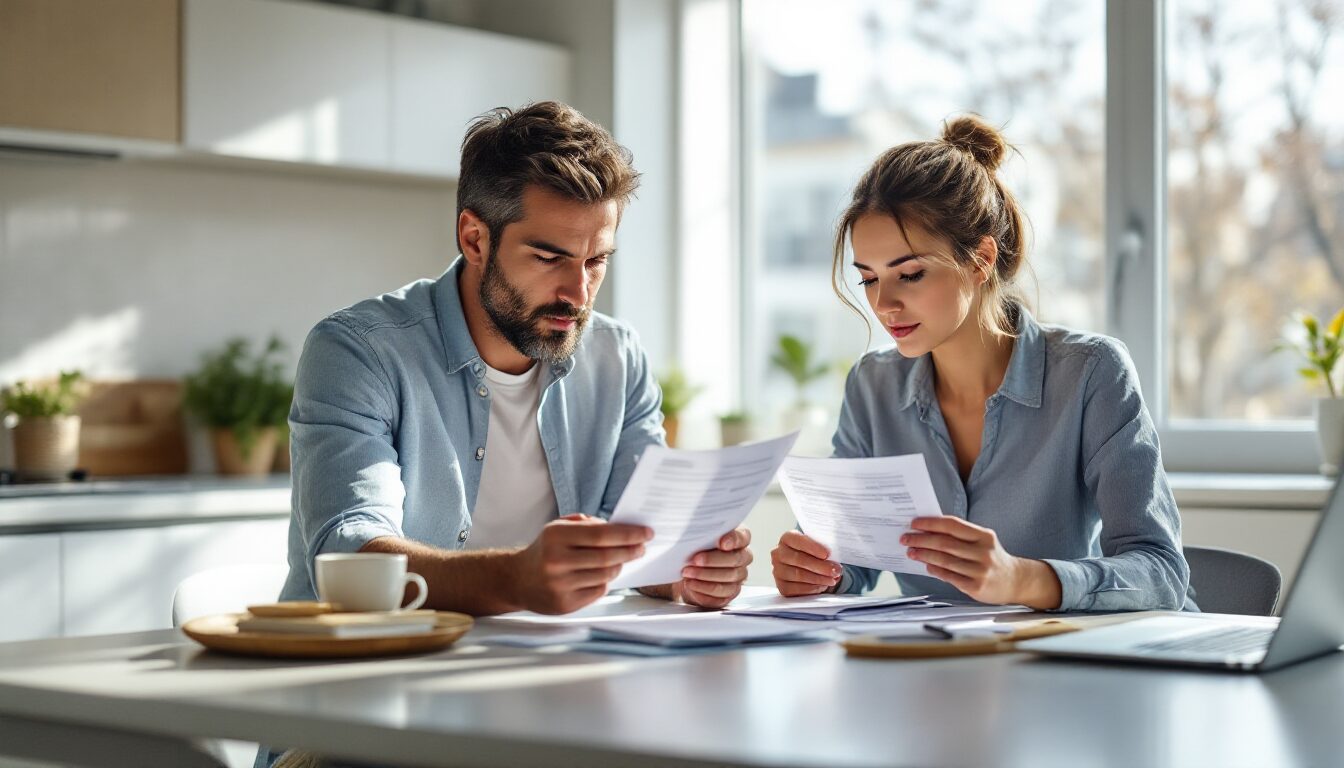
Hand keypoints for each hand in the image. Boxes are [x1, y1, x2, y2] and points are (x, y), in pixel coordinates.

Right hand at [512, 515, 652, 613]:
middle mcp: (556, 561)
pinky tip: (601, 575)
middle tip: (642, 547)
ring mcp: (560, 585)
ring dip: (618, 566)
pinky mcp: (565, 604)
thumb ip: (587, 524)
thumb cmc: (545, 550)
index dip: (628, 534)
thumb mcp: (558, 528)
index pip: (602, 535)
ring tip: (621, 559)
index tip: (647, 533)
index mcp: (555, 536)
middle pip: (607, 557)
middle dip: (630, 550)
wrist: (517, 580)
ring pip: (605, 575)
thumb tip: (620, 528)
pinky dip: (605, 581)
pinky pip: (598, 591)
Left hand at [675, 527, 753, 608]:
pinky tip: (691, 584)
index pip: (742, 537)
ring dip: (705, 575)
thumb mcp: (701, 535)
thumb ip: (705, 531)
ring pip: (728, 577)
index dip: (733, 540)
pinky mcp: (730, 592)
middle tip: (696, 560)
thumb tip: (696, 532)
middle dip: (713, 560)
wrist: (690, 568)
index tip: (721, 543)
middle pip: (735, 559)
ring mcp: (739, 576)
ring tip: (688, 573)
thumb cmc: (699, 547)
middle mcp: (743, 557)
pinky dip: (704, 589)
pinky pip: (721, 593)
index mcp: (739, 538)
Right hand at [771, 530, 841, 595]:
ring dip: (819, 578)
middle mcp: (779, 554)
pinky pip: (797, 589)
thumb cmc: (814, 554)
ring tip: (832, 579)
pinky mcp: (782, 587)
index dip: (812, 547)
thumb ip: (824, 547)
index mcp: (787, 539)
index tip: (827, 554)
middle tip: (835, 570)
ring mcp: (778, 571)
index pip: (797, 540)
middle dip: (820, 566)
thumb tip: (834, 557)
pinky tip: (823, 585)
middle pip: (799, 559)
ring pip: (799, 575)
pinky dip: (813, 588)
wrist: (808, 567)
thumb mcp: (818, 546)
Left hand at [902, 516, 1061, 608]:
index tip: (914, 523)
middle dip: (921, 539)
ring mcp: (980, 570)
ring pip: (945, 560)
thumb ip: (960, 536)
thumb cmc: (992, 558)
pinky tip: (927, 565)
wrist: (1015, 581)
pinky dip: (935, 570)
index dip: (931, 523)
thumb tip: (929, 531)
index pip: (952, 525)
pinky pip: (949, 577)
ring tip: (912, 552)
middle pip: (945, 543)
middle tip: (906, 538)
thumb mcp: (982, 541)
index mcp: (984, 536)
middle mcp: (983, 552)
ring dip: (924, 555)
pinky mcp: (976, 586)